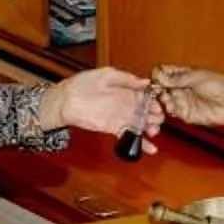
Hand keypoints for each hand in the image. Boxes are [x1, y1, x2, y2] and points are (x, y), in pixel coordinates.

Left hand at [42, 66, 160, 141]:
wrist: (65, 100)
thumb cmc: (82, 84)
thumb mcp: (107, 75)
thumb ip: (127, 79)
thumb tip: (146, 82)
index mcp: (126, 90)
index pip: (145, 97)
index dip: (154, 102)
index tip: (159, 106)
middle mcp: (125, 104)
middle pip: (145, 112)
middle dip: (154, 117)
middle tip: (158, 120)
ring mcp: (120, 117)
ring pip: (140, 125)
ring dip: (150, 129)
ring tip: (153, 131)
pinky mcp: (113, 128)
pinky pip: (129, 135)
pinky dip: (140, 143)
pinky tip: (151, 148)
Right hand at [151, 65, 223, 128]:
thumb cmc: (221, 86)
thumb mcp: (196, 77)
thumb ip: (177, 78)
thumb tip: (159, 75)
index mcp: (184, 75)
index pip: (164, 73)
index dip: (158, 75)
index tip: (156, 77)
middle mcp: (181, 87)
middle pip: (161, 87)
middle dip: (156, 88)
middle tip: (156, 89)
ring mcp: (182, 100)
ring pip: (163, 100)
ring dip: (161, 100)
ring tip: (165, 97)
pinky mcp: (185, 114)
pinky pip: (171, 112)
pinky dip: (168, 109)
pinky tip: (170, 105)